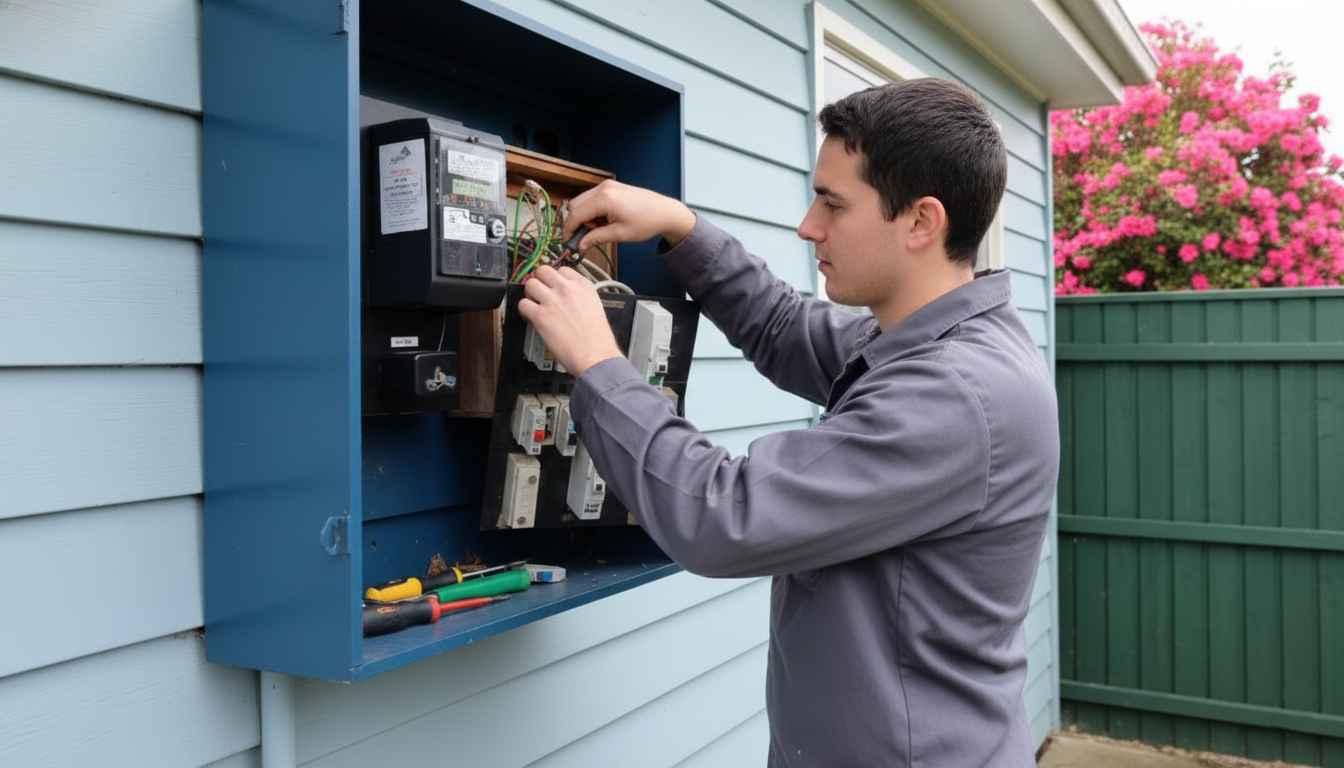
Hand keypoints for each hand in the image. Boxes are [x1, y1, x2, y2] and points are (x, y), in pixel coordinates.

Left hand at [517, 266, 624, 375]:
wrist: (596, 355)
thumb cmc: (598, 339)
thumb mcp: (596, 308)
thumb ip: (580, 298)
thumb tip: (568, 299)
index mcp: (584, 286)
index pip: (563, 269)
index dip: (555, 279)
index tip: (553, 286)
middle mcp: (567, 289)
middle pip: (543, 270)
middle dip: (540, 281)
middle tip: (540, 292)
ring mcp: (552, 301)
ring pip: (530, 283)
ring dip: (530, 294)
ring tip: (534, 304)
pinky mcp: (540, 315)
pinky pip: (523, 304)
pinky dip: (524, 310)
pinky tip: (531, 317)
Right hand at [563, 180, 696, 251]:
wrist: (664, 211)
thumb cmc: (647, 221)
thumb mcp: (620, 234)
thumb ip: (596, 238)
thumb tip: (581, 244)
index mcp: (605, 199)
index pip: (576, 214)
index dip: (569, 229)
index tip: (568, 241)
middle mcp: (603, 188)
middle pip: (575, 205)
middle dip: (575, 223)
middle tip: (582, 239)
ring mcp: (607, 185)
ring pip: (582, 201)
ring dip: (583, 216)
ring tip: (597, 230)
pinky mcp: (611, 187)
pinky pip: (592, 198)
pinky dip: (591, 210)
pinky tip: (602, 221)